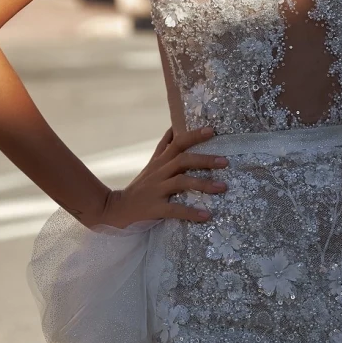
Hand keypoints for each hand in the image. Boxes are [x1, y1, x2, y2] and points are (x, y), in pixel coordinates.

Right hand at [85, 126, 227, 228]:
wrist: (116, 208)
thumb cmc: (140, 185)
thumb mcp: (152, 163)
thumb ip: (164, 146)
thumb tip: (174, 126)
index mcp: (160, 161)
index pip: (177, 142)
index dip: (194, 135)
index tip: (212, 130)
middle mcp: (159, 172)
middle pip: (183, 159)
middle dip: (205, 159)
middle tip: (225, 161)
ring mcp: (156, 189)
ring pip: (181, 181)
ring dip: (204, 184)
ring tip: (223, 187)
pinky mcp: (155, 208)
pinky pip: (175, 209)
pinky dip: (191, 212)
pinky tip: (206, 215)